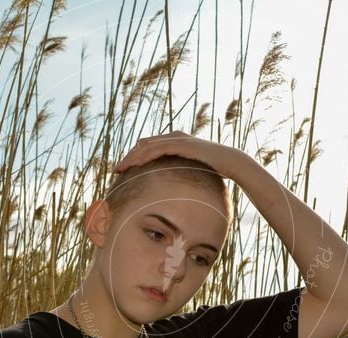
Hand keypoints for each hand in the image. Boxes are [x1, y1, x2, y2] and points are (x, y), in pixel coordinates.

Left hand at [112, 130, 250, 181]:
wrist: (231, 162)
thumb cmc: (215, 169)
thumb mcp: (194, 172)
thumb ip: (183, 175)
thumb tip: (176, 191)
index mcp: (175, 142)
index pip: (149, 148)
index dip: (135, 157)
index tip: (124, 170)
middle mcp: (174, 137)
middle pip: (144, 145)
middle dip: (129, 157)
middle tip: (116, 170)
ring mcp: (178, 139)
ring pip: (147, 146)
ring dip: (132, 157)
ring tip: (120, 168)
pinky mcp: (182, 144)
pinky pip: (158, 148)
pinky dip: (145, 155)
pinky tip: (135, 165)